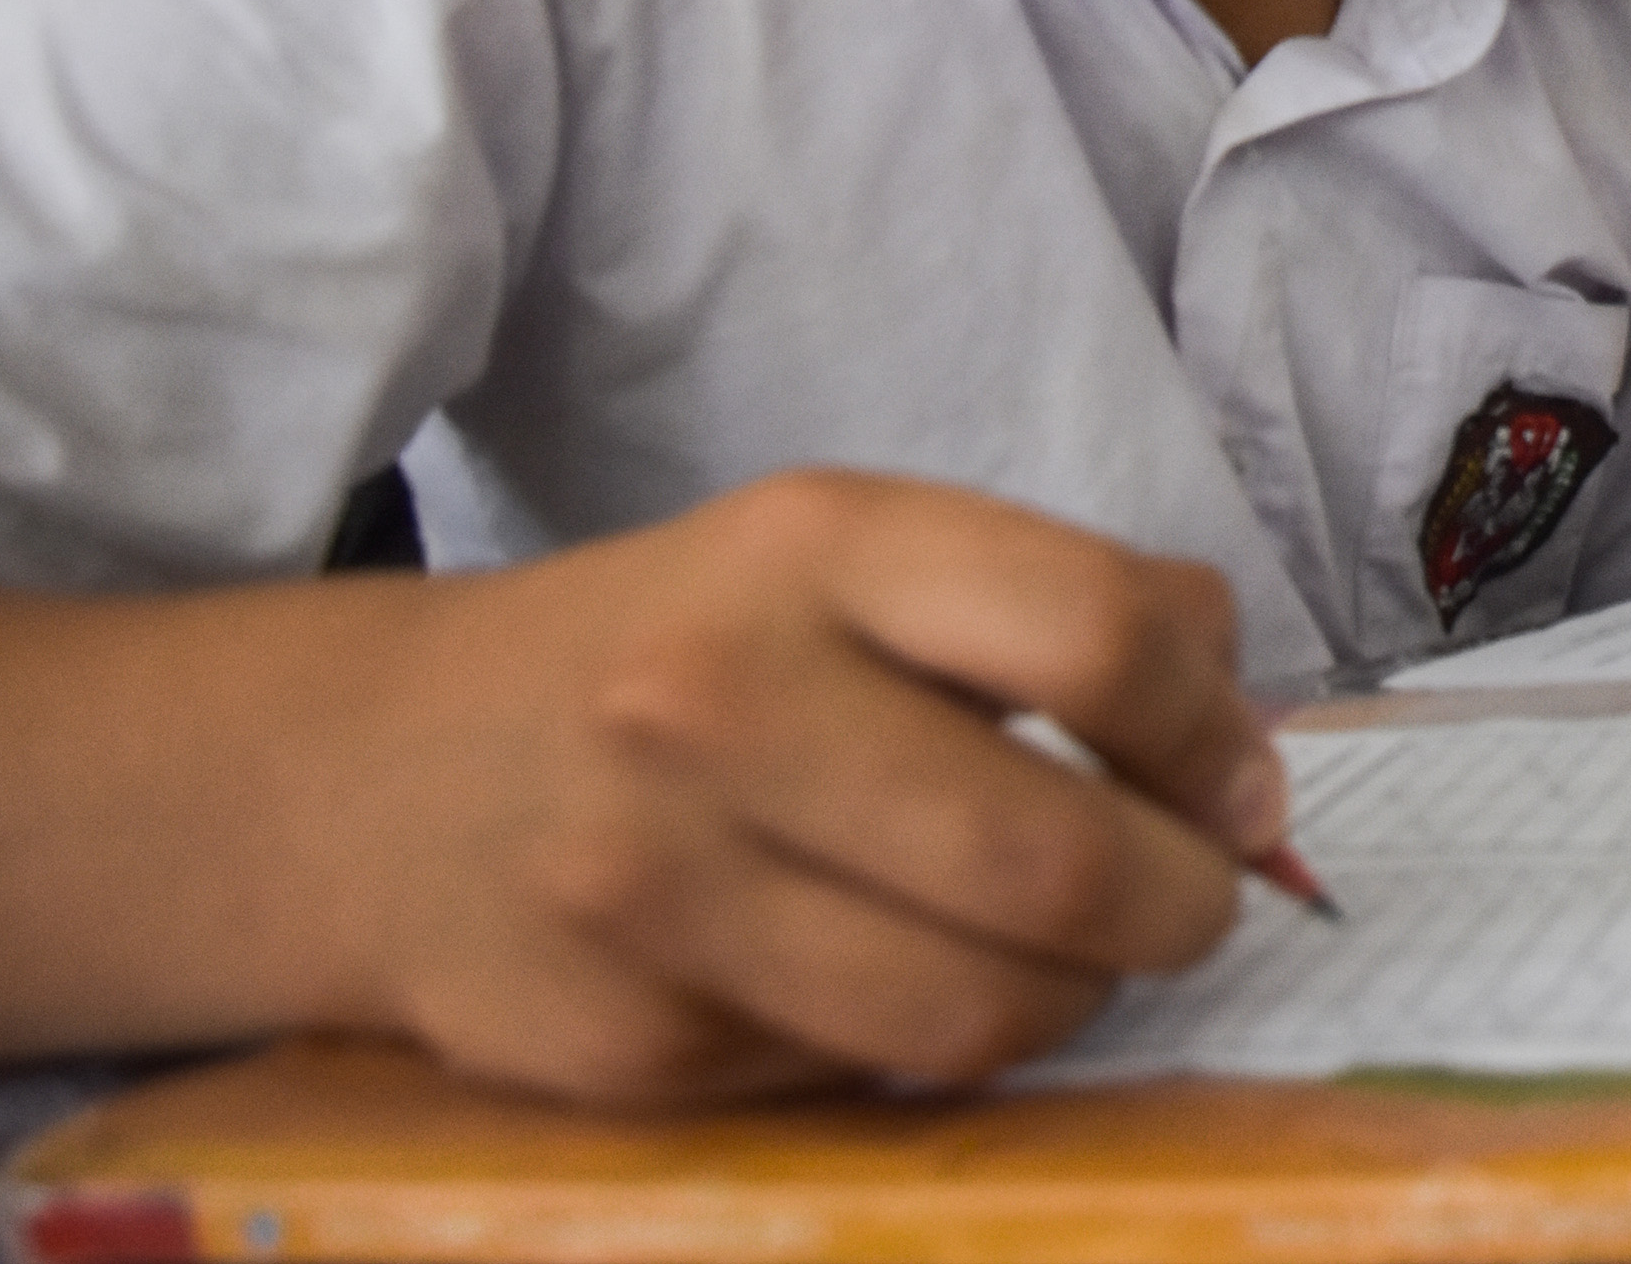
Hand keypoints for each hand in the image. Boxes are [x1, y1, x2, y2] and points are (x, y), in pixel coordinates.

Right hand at [355, 472, 1285, 1101]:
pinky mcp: (616, 1047)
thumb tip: (1247, 758)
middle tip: (1191, 901)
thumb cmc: (694, 654)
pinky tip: (886, 976)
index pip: (1092, 638)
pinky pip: (861, 1080)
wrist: (383, 778)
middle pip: (1050, 858)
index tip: (1244, 789)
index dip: (1210, 738)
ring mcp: (651, 885)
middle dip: (1178, 904)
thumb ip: (1074, 613)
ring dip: (1073, 998)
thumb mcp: (862, 562)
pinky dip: (920, 1046)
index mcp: (816, 548)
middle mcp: (717, 702)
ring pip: (978, 1012)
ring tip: (1060, 952)